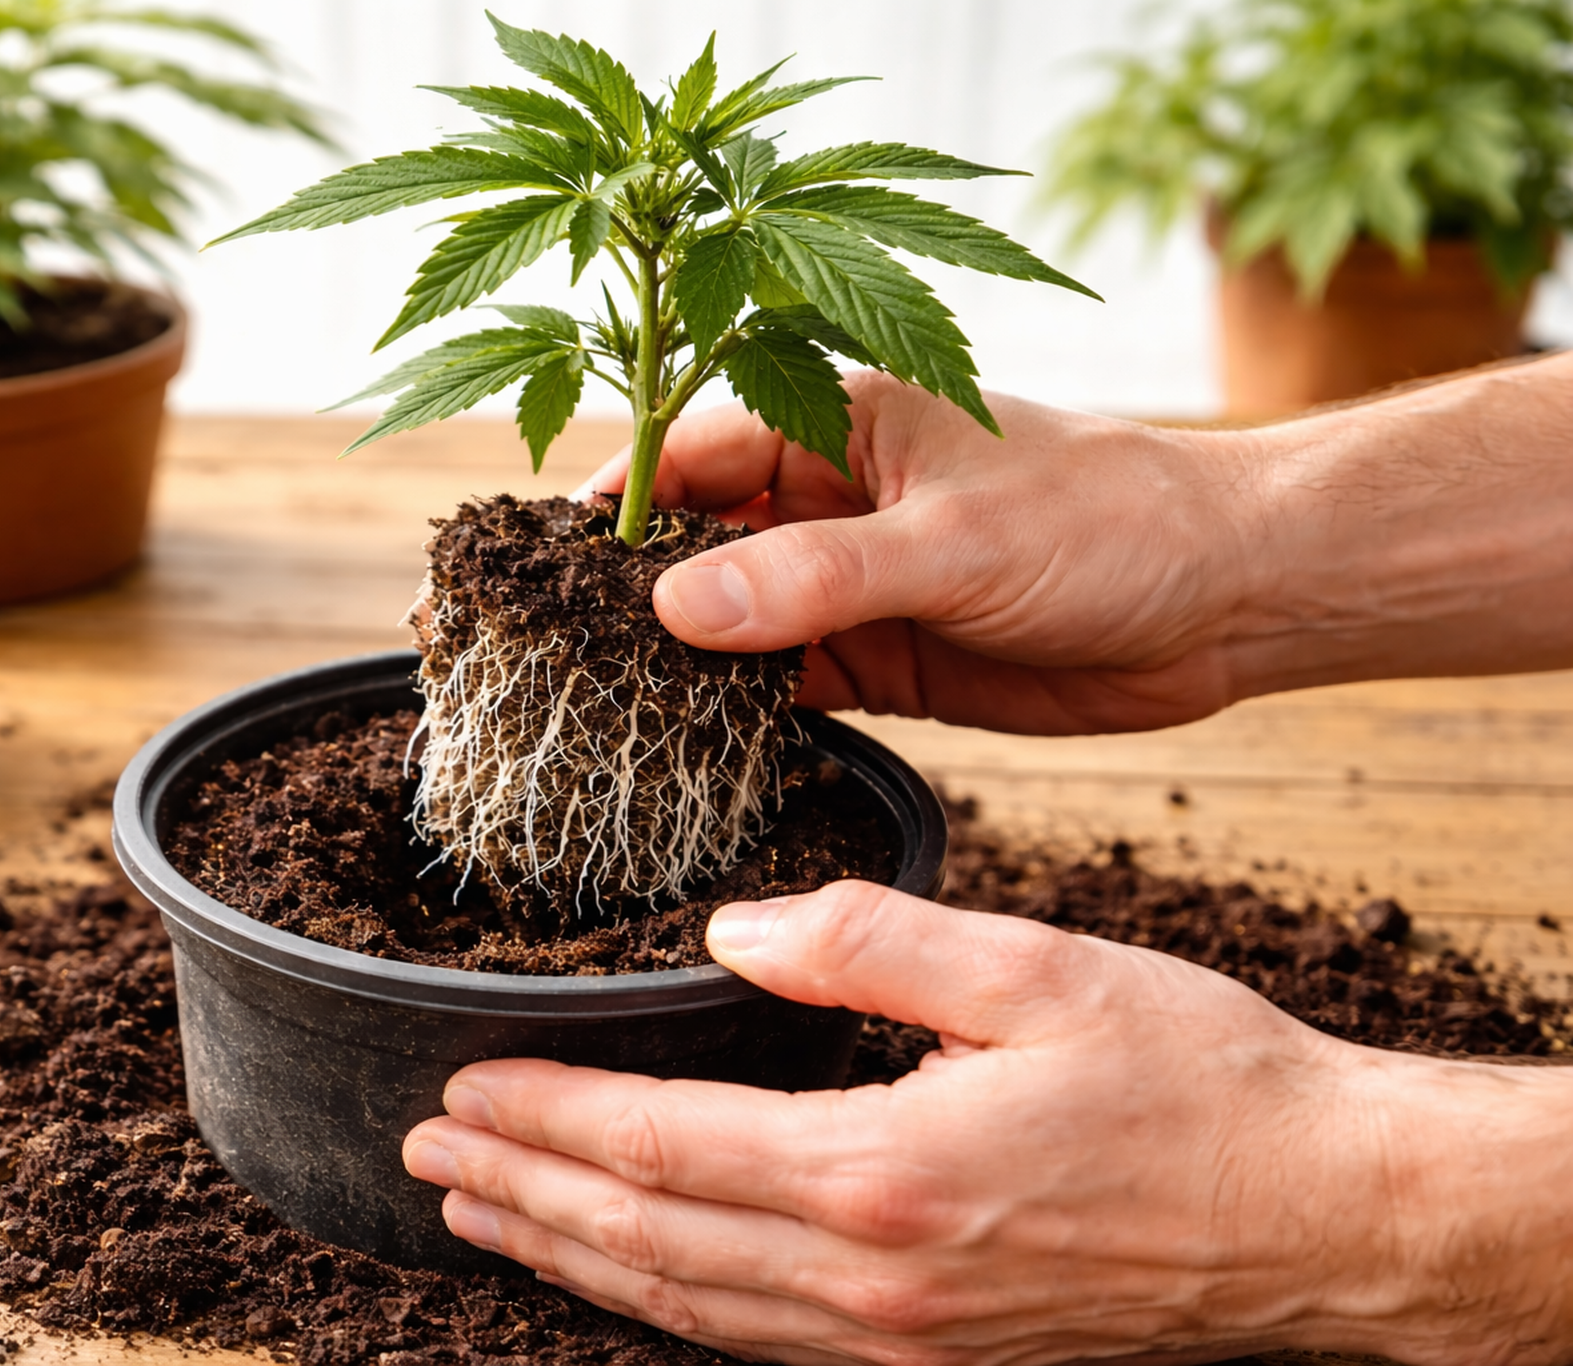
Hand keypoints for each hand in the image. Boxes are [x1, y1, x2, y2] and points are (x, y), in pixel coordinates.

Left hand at [402, 884, 1572, 1363]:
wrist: (1323, 1216)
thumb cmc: (1195, 1085)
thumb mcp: (1033, 972)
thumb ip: (863, 944)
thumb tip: (730, 933)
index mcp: (882, 1173)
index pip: (661, 1148)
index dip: (549, 1117)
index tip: (463, 1087)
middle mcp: (872, 1279)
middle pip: (646, 1240)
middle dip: (524, 1192)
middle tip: (431, 1152)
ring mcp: (900, 1339)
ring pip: (687, 1309)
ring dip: (573, 1258)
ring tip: (487, 1216)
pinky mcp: (934, 1355)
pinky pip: (759, 1343)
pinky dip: (666, 1308)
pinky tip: (629, 1277)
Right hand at [580, 371, 1260, 733]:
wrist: (1231, 599)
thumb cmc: (1112, 520)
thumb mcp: (954, 542)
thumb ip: (814, 576)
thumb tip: (674, 606)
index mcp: (839, 419)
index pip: (687, 456)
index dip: (606, 507)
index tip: (531, 567)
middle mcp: (829, 498)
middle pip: (691, 544)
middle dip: (620, 594)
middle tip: (537, 653)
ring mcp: (851, 584)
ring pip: (728, 623)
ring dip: (671, 663)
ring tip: (586, 711)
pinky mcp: (881, 659)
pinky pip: (781, 687)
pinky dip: (735, 715)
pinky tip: (682, 748)